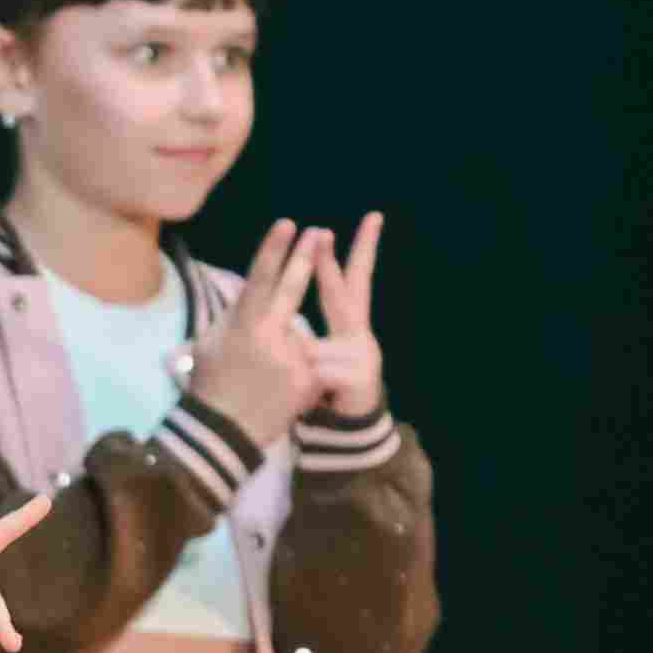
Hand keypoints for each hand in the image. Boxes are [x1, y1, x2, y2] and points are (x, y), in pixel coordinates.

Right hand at [181, 218, 326, 442]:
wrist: (223, 432)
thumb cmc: (212, 382)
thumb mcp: (211, 342)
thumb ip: (233, 314)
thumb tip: (248, 289)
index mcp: (242, 324)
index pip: (260, 278)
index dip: (274, 249)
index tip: (288, 224)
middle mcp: (268, 335)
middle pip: (291, 289)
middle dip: (304, 258)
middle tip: (318, 230)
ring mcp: (291, 357)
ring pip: (299, 332)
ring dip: (287, 345)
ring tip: (264, 374)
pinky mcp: (306, 379)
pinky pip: (310, 361)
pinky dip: (299, 368)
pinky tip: (279, 389)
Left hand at [302, 210, 384, 417]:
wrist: (352, 434)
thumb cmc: (330, 394)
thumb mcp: (316, 361)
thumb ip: (304, 337)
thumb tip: (282, 315)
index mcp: (351, 328)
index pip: (351, 282)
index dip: (354, 253)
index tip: (370, 219)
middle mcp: (360, 334)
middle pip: (348, 292)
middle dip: (330, 264)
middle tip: (322, 232)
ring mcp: (362, 353)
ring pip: (314, 343)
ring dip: (302, 363)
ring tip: (308, 382)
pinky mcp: (357, 375)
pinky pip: (316, 368)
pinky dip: (306, 383)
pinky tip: (318, 395)